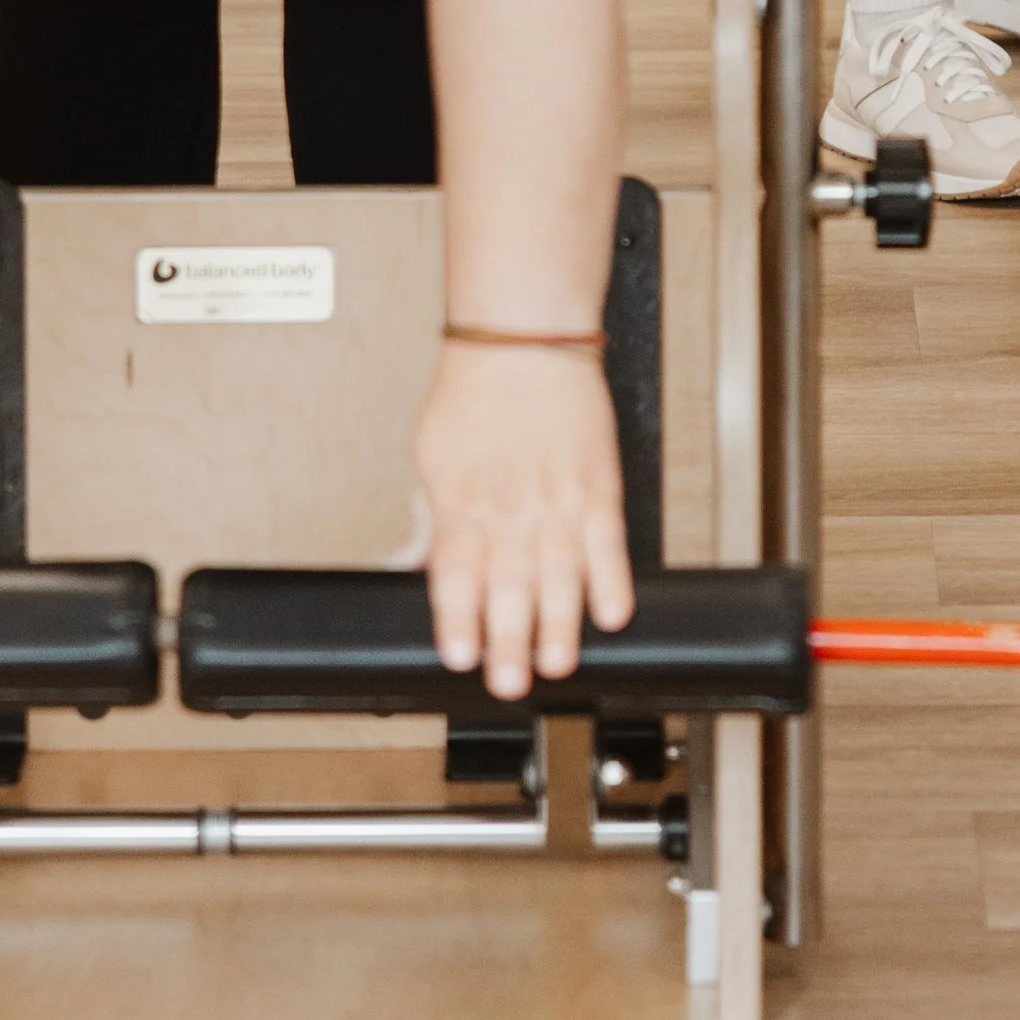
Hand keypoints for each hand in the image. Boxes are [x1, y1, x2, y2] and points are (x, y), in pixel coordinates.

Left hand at [417, 342, 634, 702]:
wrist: (524, 338)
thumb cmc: (475, 392)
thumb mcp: (429, 455)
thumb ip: (426, 519)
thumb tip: (407, 567)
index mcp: (462, 502)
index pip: (456, 573)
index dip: (458, 620)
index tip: (459, 656)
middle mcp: (510, 506)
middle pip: (509, 585)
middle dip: (509, 640)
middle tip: (510, 682)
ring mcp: (558, 498)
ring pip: (560, 574)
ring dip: (559, 624)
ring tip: (557, 662)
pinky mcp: (599, 485)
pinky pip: (608, 541)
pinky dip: (612, 579)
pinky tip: (612, 612)